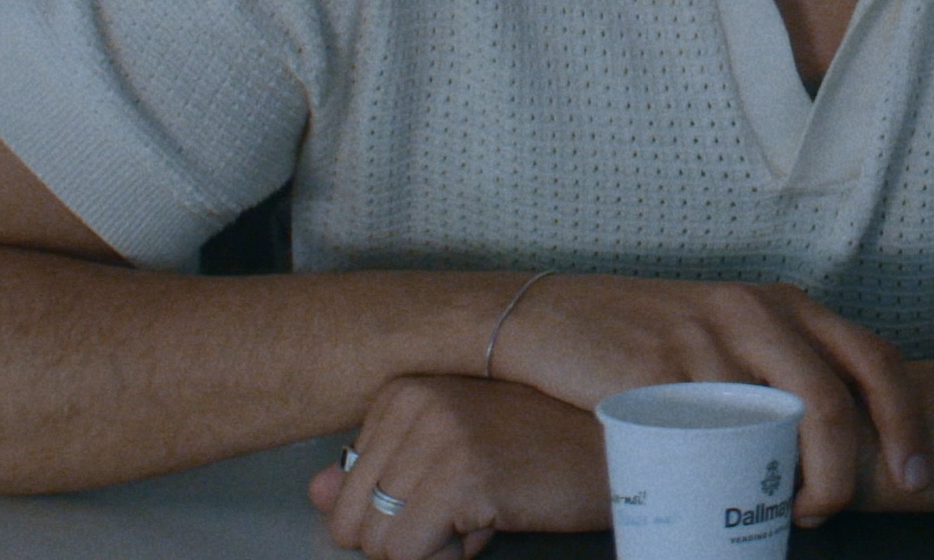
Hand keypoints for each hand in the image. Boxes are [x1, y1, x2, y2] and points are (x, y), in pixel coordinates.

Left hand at [311, 376, 608, 559]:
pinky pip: (408, 554)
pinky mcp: (463, 473)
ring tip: (482, 514)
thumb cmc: (541, 450)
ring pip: (376, 543)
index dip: (401, 512)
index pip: (346, 488)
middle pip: (351, 519)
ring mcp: (437, 435)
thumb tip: (315, 492)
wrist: (618, 447)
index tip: (457, 490)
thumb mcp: (452, 452)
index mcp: (401, 391)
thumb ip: (379, 470)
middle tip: (467, 512)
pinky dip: (446, 559)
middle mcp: (411, 402)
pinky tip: (490, 525)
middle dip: (405, 538)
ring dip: (428, 551)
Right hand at [484, 274, 923, 523]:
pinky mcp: (656, 371)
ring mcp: (703, 340)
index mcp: (781, 303)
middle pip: (832, 398)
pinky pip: (710, 432)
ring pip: (775, 423)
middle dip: (848, 470)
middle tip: (833, 511)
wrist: (543, 319)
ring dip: (791, 483)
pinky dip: (730, 475)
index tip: (917, 476)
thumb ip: (774, 369)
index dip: (907, 421)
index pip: (873, 357)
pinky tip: (726, 495)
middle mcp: (751, 312)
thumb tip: (827, 444)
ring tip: (784, 511)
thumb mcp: (722, 334)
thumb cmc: (641, 336)